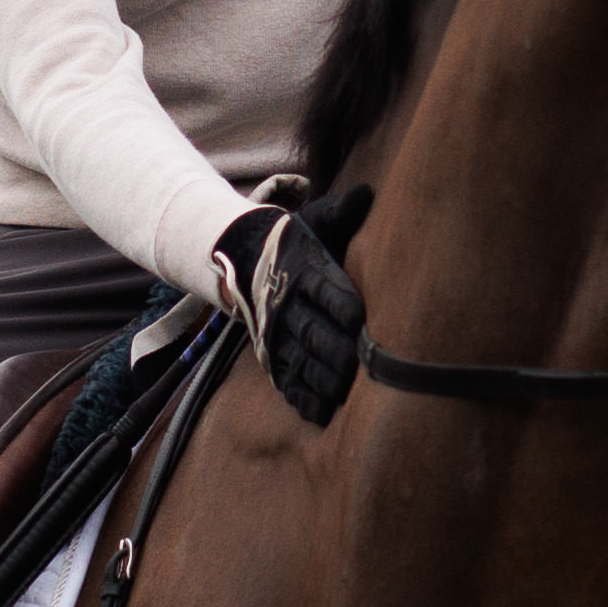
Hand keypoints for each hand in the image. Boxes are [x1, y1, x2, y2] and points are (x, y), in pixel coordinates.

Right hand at [214, 184, 373, 426]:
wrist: (241, 261)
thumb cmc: (293, 241)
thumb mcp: (313, 220)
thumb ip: (339, 212)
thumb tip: (366, 193)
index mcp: (303, 271)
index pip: (322, 288)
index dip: (339, 303)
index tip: (359, 318)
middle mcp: (287, 306)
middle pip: (313, 332)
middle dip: (335, 351)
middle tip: (359, 367)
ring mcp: (277, 335)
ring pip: (300, 360)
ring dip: (322, 379)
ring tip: (343, 394)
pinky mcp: (273, 356)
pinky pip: (286, 381)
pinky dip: (302, 398)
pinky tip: (320, 413)